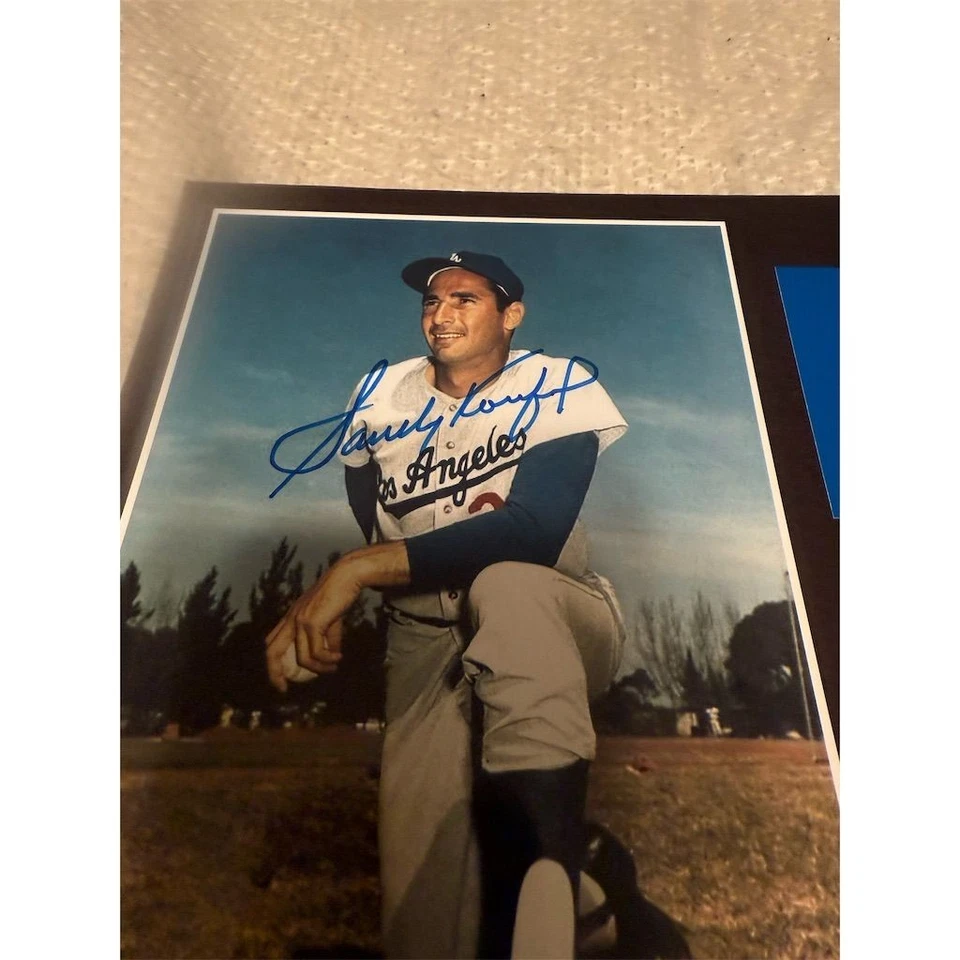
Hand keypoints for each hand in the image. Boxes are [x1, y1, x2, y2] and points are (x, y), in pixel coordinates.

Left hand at [265, 562, 361, 691]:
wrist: (346, 577)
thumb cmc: (339, 595)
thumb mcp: (330, 619)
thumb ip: (328, 638)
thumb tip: (331, 656)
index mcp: (291, 617)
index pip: (272, 642)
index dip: (272, 663)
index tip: (281, 680)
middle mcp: (291, 619)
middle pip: (272, 651)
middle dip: (274, 673)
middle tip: (283, 688)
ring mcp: (300, 621)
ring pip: (303, 657)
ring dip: (318, 668)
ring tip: (333, 667)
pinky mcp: (313, 622)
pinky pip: (317, 651)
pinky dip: (328, 659)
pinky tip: (338, 658)